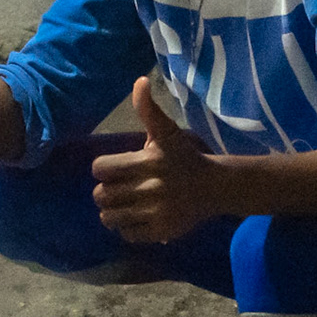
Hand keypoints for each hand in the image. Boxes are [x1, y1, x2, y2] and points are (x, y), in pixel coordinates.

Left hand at [91, 78, 222, 242]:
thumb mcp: (168, 131)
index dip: (103, 170)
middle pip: (101, 195)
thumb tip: (140, 81)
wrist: (215, 186)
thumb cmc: (185, 157)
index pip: (100, 169)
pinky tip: (137, 218)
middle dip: (106, 191)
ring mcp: (155, 212)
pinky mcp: (161, 231)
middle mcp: (150, 188)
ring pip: (109, 218)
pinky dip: (127, 228)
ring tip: (123, 206)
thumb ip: (148, 109)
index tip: (115, 170)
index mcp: (147, 161)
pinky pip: (127, 235)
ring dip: (112, 212)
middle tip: (118, 189)